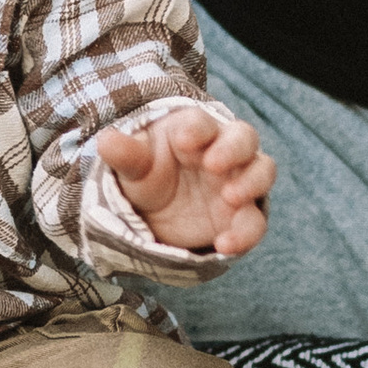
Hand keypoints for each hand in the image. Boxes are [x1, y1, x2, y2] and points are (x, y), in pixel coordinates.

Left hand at [96, 106, 274, 258]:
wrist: (156, 213)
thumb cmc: (148, 175)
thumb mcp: (133, 167)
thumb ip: (126, 155)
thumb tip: (105, 141)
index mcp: (194, 131)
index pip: (202, 121)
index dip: (197, 128)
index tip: (185, 139)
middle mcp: (223, 151)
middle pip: (244, 137)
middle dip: (234, 148)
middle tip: (214, 164)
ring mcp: (238, 182)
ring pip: (262, 171)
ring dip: (252, 182)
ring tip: (230, 197)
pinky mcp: (242, 215)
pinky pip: (255, 220)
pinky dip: (246, 232)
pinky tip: (225, 245)